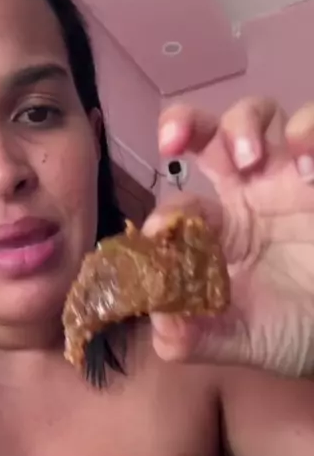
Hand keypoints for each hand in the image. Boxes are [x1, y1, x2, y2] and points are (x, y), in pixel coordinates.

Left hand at [145, 99, 313, 375]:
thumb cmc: (296, 331)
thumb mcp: (243, 341)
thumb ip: (194, 338)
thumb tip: (156, 320)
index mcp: (220, 232)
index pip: (181, 205)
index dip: (166, 211)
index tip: (161, 229)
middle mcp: (250, 193)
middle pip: (208, 136)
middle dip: (185, 125)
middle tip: (178, 140)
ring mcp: (292, 174)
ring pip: (260, 114)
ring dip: (245, 122)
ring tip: (253, 159)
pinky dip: (310, 132)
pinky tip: (309, 170)